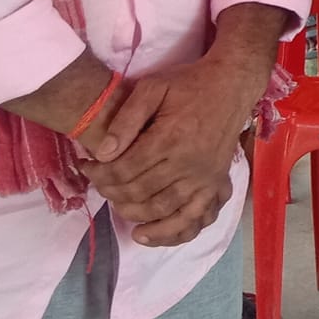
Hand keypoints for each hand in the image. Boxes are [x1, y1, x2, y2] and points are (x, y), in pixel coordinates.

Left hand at [78, 55, 262, 245]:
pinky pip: (194, 219)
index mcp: (170, 139)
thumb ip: (126, 118)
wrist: (232, 85)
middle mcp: (188, 164)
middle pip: (138, 193)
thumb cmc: (189, 84)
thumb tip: (103, 153)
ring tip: (116, 203)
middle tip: (98, 182)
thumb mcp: (153, 87)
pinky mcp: (215, 185)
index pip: (123, 170)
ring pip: (161, 210)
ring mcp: (204, 178)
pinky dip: (170, 233)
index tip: (86, 166)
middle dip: (110, 192)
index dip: (97, 174)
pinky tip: (146, 234)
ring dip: (132, 213)